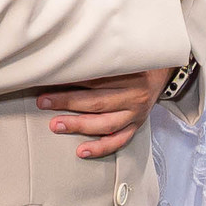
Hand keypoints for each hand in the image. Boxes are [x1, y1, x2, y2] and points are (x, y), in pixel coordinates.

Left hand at [37, 66, 170, 159]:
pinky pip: (118, 141)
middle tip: (44, 101)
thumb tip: (65, 61)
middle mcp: (134, 95)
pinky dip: (100, 147)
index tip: (49, 79)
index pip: (96, 77)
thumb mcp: (121, 54)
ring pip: (105, 123)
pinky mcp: (136, 126)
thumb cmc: (134, 62)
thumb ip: (99, 58)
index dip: (72, 79)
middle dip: (68, 101)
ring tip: (56, 125)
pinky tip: (81, 151)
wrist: (161, 72)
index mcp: (130, 73)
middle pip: (97, 100)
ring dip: (78, 125)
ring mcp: (136, 113)